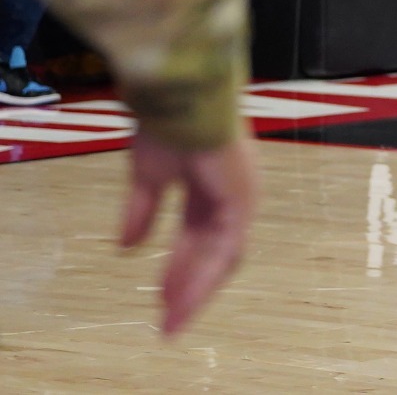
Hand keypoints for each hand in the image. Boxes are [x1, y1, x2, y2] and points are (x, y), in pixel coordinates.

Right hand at [121, 131, 257, 336]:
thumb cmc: (167, 127)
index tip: (160, 298)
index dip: (180, 268)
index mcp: (211, 188)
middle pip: (214, 254)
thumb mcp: (147, 176)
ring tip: (172, 321)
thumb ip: (142, 211)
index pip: (200, 238)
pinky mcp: (242, 204)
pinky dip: (201, 277)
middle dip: (189, 286)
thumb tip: (127, 248)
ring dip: (195, 290)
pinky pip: (223, 251)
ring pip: (221, 259)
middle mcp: (232, 197)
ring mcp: (241, 201)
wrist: (181, 103)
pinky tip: (179, 300)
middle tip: (167, 319)